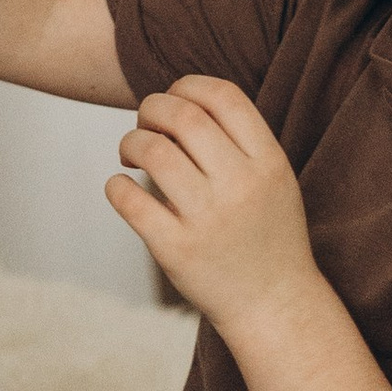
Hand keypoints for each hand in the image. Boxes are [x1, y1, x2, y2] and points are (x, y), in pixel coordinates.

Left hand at [105, 77, 317, 331]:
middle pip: (183, 116)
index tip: (173, 98)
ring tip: (131, 154)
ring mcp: (209, 220)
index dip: (187, 85)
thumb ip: (238, 139)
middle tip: (145, 123)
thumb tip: (178, 97)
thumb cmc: (267, 233)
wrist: (275, 305)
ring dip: (130, 142)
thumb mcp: (274, 178)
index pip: (223, 96)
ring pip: (152, 152)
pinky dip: (116, 186)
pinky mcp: (177, 251)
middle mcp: (241, 186)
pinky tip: (121, 187)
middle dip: (152, 108)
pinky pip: (130, 201)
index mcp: (269, 162)